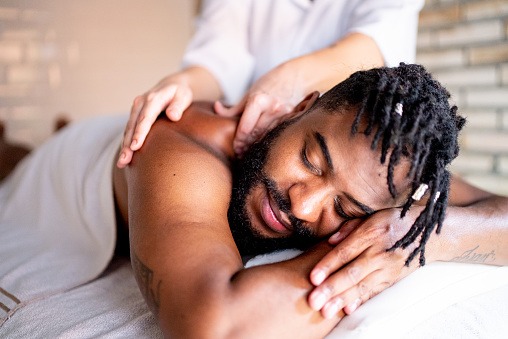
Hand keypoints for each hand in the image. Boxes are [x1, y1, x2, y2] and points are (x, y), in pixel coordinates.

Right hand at [117, 77, 192, 167]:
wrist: (171, 86)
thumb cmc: (180, 94)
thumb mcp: (183, 96)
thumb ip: (179, 105)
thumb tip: (173, 116)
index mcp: (153, 99)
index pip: (145, 118)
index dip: (140, 132)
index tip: (135, 146)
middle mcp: (141, 102)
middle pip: (132, 126)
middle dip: (127, 144)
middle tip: (124, 161)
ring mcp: (136, 108)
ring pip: (128, 129)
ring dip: (124, 146)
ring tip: (122, 163)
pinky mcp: (134, 115)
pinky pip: (129, 130)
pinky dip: (126, 142)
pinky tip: (125, 156)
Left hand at [214, 63, 304, 154]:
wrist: (293, 77)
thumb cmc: (267, 86)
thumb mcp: (248, 95)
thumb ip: (232, 108)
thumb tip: (216, 108)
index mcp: (259, 100)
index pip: (245, 128)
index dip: (239, 141)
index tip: (235, 148)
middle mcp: (273, 107)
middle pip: (256, 134)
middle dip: (246, 146)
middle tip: (239, 154)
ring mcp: (285, 113)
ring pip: (267, 136)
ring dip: (257, 146)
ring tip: (248, 152)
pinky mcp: (293, 118)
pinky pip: (277, 133)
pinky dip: (268, 140)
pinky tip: (262, 145)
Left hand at [307, 208, 421, 318]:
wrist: (429, 234)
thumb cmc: (394, 221)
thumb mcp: (372, 215)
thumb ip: (350, 227)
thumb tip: (331, 241)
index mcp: (371, 233)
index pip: (346, 251)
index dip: (328, 265)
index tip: (313, 278)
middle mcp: (380, 252)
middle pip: (352, 272)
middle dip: (332, 288)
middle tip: (314, 300)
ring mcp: (388, 268)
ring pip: (362, 286)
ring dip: (342, 299)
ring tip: (326, 310)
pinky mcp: (393, 279)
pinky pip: (375, 291)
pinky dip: (361, 301)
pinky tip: (348, 309)